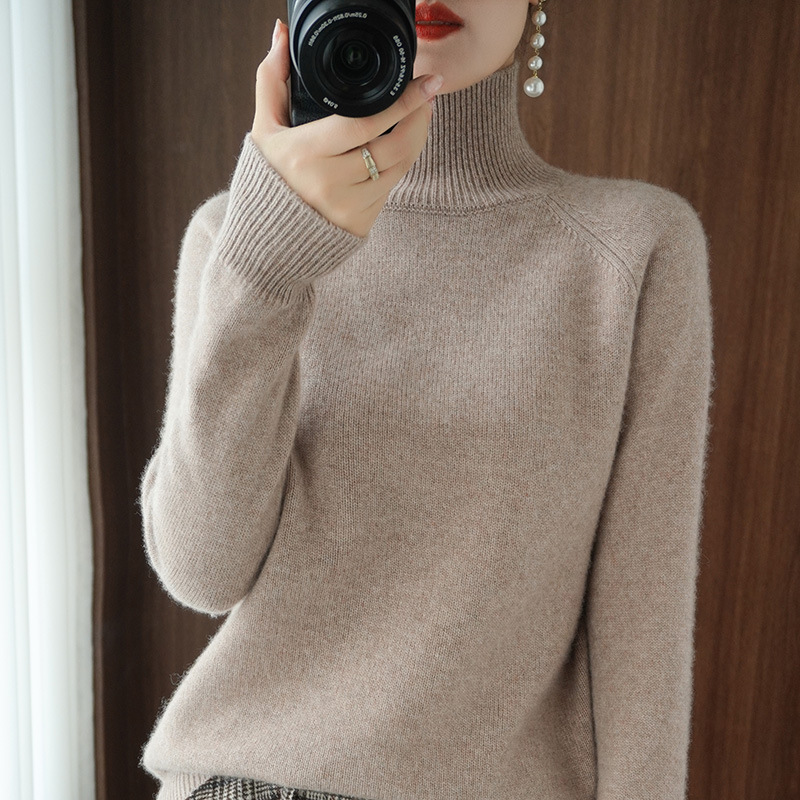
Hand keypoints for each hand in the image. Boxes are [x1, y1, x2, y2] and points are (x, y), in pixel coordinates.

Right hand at [251, 19, 443, 237]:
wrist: (270, 236)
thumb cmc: (270, 175)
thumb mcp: (264, 129)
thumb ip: (272, 79)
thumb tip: (281, 34)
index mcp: (307, 154)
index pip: (365, 124)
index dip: (401, 103)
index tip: (426, 83)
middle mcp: (331, 184)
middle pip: (392, 146)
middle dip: (418, 118)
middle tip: (428, 95)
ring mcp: (349, 207)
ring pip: (399, 167)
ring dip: (418, 138)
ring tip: (422, 114)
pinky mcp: (362, 223)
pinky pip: (392, 186)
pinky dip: (402, 162)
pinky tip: (405, 144)